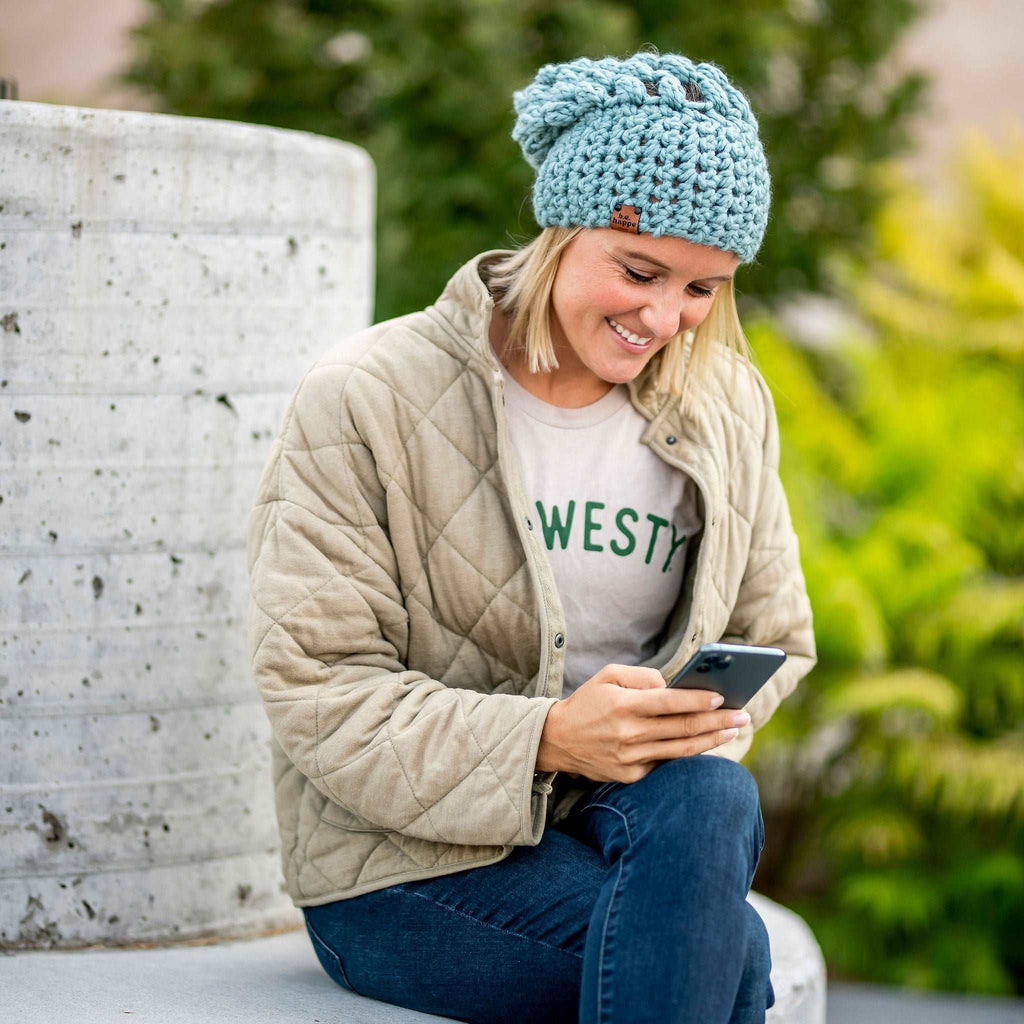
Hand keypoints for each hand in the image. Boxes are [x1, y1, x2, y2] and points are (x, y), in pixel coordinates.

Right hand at [536, 663, 748, 783]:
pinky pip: (665, 763)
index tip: (722, 698)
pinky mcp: (630, 776)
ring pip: (681, 750)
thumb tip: (674, 688)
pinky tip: (706, 743)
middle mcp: (628, 734)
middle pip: (683, 728)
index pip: (669, 703)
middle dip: (717, 721)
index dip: (698, 701)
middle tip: (743, 715)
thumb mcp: (608, 675)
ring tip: (733, 730)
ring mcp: (630, 759)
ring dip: (712, 739)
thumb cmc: (588, 701)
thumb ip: (643, 677)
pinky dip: (688, 754)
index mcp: (623, 706)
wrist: (557, 740)